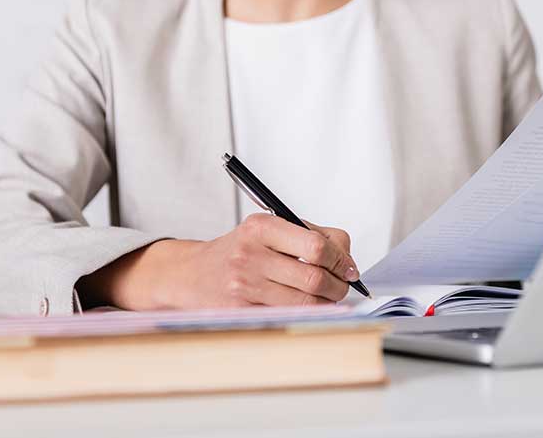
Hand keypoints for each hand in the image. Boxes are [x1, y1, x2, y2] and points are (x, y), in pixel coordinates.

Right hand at [77, 214, 359, 309]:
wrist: (193, 274)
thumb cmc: (241, 250)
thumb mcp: (269, 230)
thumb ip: (310, 236)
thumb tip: (349, 261)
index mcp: (261, 226)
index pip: (317, 244)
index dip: (342, 259)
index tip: (349, 268)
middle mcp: (250, 253)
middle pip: (315, 276)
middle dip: (338, 285)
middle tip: (343, 286)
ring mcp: (244, 285)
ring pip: (305, 301)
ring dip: (326, 302)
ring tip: (327, 297)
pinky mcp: (241, 310)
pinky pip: (288, 315)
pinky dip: (306, 313)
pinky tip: (307, 307)